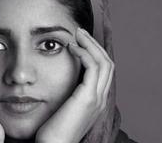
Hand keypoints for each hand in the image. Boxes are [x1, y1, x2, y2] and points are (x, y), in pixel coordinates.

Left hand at [35, 28, 113, 142]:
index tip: (79, 41)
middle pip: (107, 63)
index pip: (103, 70)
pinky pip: (93, 67)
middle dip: (94, 44)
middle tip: (80, 32)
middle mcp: (101, 98)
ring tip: (77, 33)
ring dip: (91, 44)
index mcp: (96, 100)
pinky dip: (84, 53)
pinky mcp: (89, 98)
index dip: (94, 52)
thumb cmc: (54, 128)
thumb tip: (61, 78)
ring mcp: (97, 98)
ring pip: (104, 62)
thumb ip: (69, 93)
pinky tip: (71, 47)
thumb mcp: (64, 107)